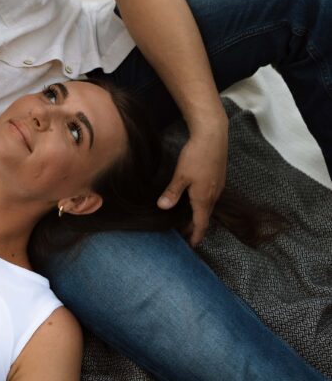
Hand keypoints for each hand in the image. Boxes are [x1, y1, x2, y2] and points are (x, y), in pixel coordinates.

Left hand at [157, 121, 227, 246]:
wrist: (213, 135)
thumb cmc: (197, 155)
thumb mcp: (181, 175)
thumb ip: (172, 192)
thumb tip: (162, 207)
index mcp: (204, 198)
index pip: (201, 223)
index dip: (196, 235)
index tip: (192, 245)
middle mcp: (214, 194)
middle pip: (205, 216)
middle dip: (195, 226)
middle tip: (184, 233)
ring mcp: (218, 185)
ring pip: (208, 205)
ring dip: (199, 214)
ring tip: (187, 218)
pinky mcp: (218, 177)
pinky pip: (211, 196)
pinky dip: (202, 203)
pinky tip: (194, 198)